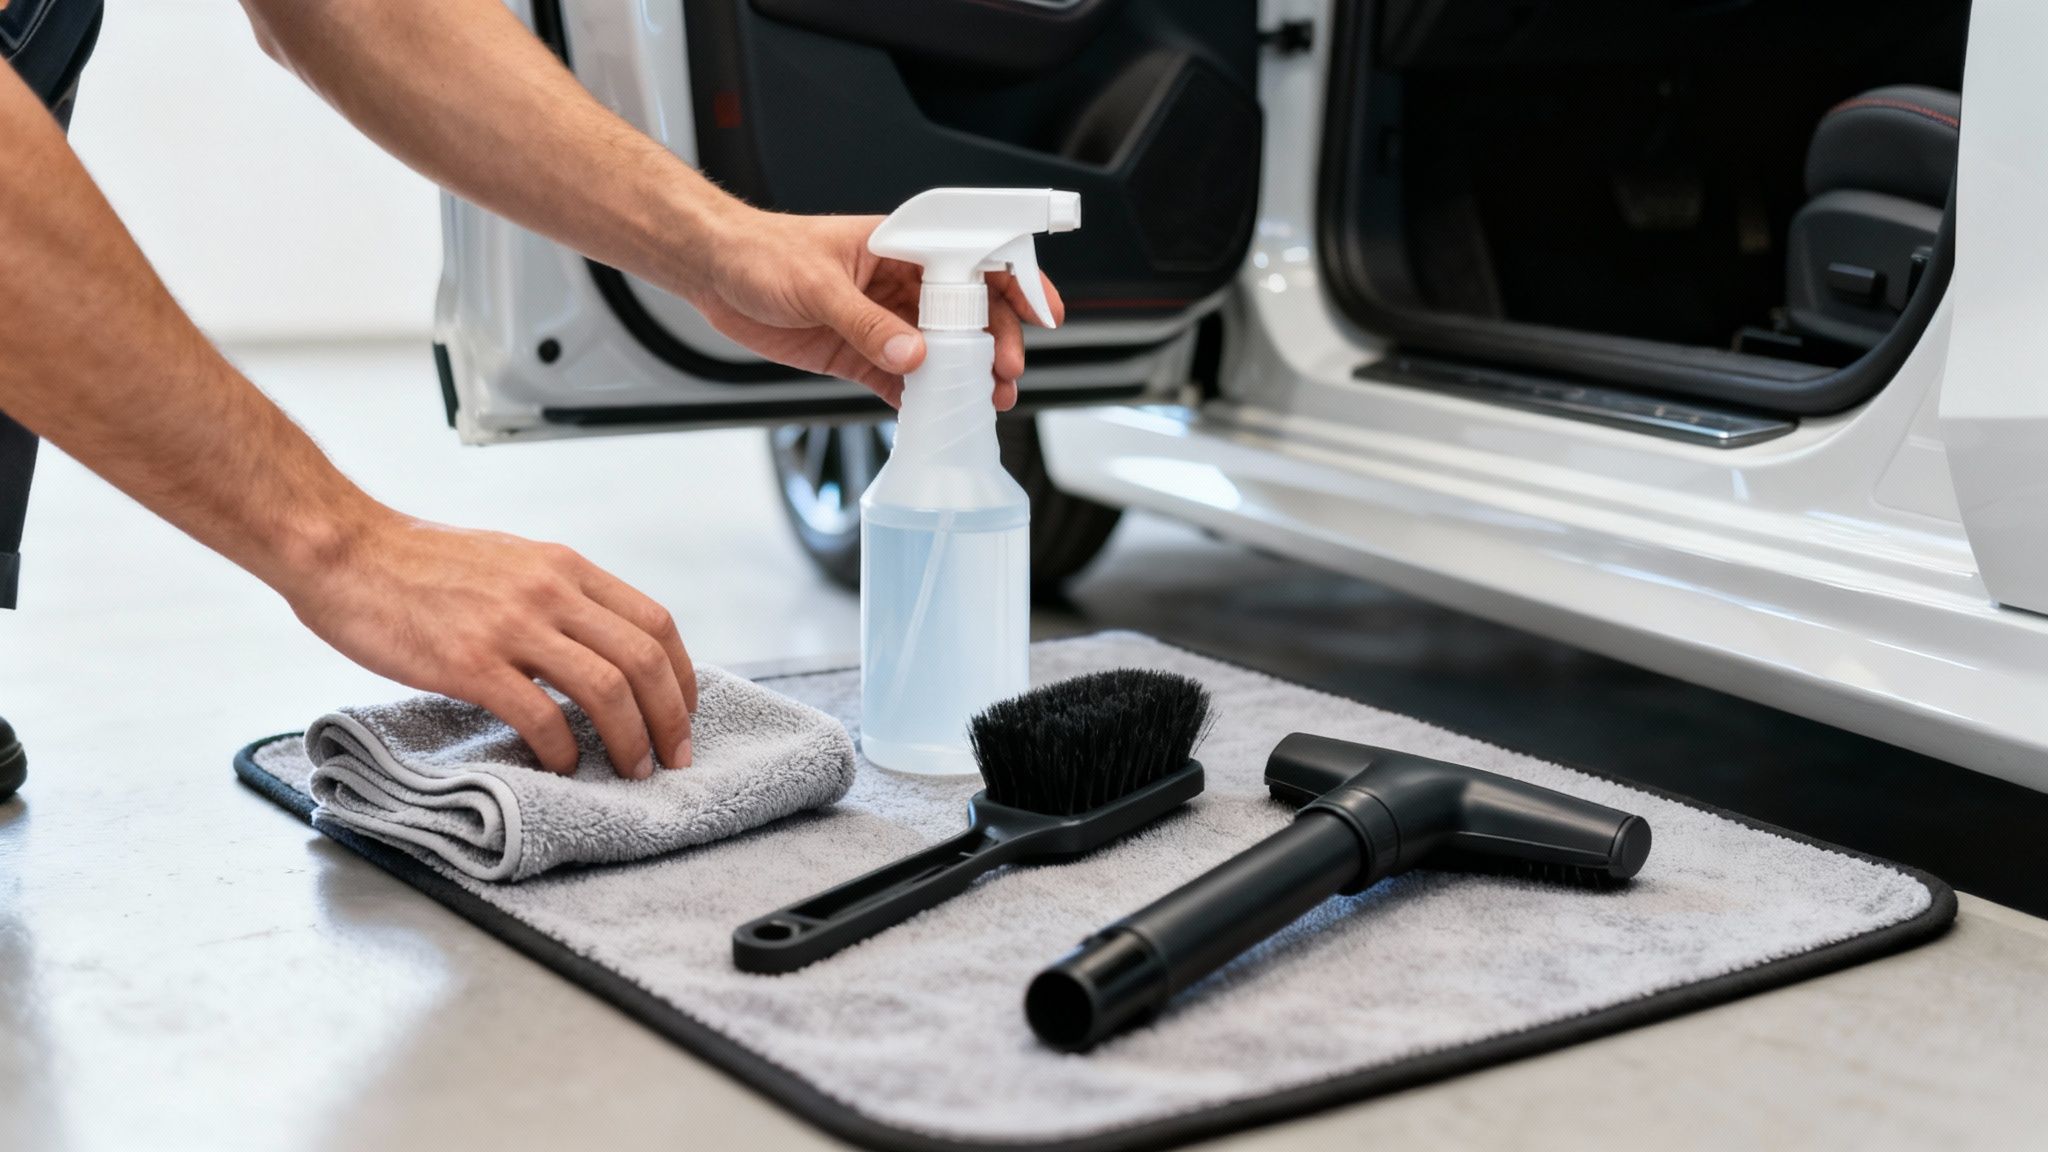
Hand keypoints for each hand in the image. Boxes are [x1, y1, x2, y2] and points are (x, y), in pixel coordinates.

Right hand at [282, 512, 696, 779]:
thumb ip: (556, 595)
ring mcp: (511, 626)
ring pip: (606, 689)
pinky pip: (540, 715)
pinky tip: (563, 765)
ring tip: (630, 770)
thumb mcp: (509, 560)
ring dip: (629, 739)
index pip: (654, 623)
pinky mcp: (470, 662)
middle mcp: (549, 591)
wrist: (344, 550)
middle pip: (644, 660)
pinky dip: (564, 749)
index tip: (681, 711)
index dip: (681, 675)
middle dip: (670, 717)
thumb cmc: (417, 561)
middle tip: (673, 756)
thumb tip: (596, 643)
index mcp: (564, 567)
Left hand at [683, 207, 1065, 408]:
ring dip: (966, 379)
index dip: (1017, 282)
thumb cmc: (762, 253)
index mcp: (902, 248)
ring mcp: (884, 322)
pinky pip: (903, 382)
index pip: (975, 258)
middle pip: (970, 314)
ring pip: (942, 353)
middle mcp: (901, 285)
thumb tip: (912, 355)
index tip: (1043, 313)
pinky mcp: (860, 355)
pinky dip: (922, 402)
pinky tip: (937, 419)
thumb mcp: (815, 284)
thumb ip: (865, 322)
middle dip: (997, 344)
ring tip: (986, 405)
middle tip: (1005, 376)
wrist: (715, 273)